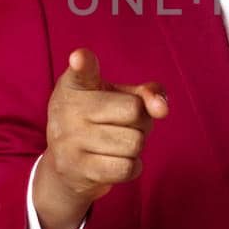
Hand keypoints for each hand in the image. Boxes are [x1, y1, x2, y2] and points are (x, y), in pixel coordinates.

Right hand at [34, 48, 167, 228]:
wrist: (69, 166)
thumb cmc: (102, 121)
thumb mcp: (121, 97)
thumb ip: (148, 93)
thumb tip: (161, 108)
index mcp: (75, 84)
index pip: (81, 70)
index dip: (83, 62)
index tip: (80, 58)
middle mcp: (66, 109)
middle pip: (134, 111)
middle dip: (140, 121)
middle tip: (121, 125)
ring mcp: (69, 140)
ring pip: (134, 142)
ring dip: (136, 146)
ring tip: (116, 143)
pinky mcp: (77, 170)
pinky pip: (127, 168)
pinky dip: (132, 166)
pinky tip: (115, 161)